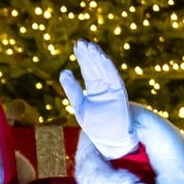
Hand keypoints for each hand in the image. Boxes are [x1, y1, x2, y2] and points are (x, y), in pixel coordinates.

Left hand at [58, 40, 136, 157]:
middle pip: (95, 66)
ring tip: (90, 47)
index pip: (88, 68)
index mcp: (94, 88)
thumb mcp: (79, 105)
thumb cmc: (95, 125)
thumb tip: (64, 71)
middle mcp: (104, 86)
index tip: (76, 45)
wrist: (110, 141)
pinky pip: (114, 78)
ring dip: (98, 58)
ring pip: (104, 70)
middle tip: (81, 42)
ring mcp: (112, 89)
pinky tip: (102, 58)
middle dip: (89, 55)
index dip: (82, 57)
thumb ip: (72, 89)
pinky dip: (108, 68)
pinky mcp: (120, 94)